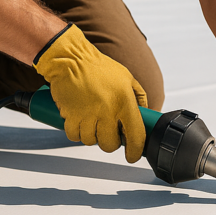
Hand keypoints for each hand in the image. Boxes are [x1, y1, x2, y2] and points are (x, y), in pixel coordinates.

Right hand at [34, 24, 148, 162]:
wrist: (71, 59)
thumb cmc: (99, 67)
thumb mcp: (126, 77)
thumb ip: (138, 96)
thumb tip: (145, 113)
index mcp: (125, 101)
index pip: (135, 135)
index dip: (135, 151)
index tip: (132, 155)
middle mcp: (108, 110)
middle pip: (110, 144)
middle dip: (109, 142)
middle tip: (107, 131)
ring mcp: (88, 114)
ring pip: (91, 141)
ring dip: (91, 136)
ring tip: (91, 121)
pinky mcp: (70, 116)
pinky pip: (74, 136)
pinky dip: (76, 132)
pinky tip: (79, 121)